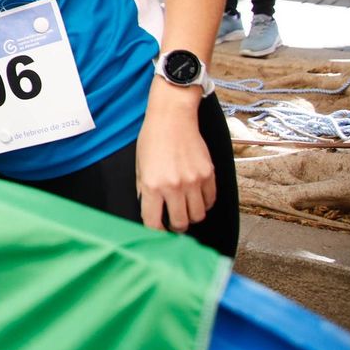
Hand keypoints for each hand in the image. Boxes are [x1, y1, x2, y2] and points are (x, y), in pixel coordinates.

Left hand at [135, 80, 214, 232]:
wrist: (173, 117)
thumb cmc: (152, 140)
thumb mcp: (139, 166)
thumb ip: (144, 190)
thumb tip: (150, 211)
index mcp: (152, 185)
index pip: (154, 222)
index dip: (155, 231)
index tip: (157, 231)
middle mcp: (174, 186)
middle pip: (180, 223)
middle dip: (175, 227)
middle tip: (173, 222)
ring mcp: (193, 181)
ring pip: (198, 216)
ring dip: (191, 216)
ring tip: (185, 209)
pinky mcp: (208, 174)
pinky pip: (210, 201)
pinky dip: (204, 204)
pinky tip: (196, 197)